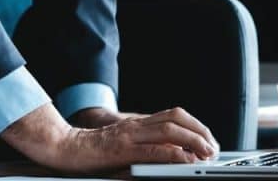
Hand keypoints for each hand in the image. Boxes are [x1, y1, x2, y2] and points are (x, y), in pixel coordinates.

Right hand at [0, 103, 219, 172]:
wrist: (64, 148)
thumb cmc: (92, 151)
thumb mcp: (123, 144)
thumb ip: (144, 145)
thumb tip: (173, 154)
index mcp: (138, 123)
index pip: (174, 115)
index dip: (195, 125)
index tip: (208, 140)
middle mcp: (136, 125)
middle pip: (177, 118)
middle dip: (200, 131)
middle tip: (213, 148)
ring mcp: (129, 136)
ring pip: (170, 130)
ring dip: (194, 140)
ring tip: (206, 153)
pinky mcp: (122, 150)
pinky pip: (153, 149)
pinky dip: (174, 154)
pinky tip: (185, 160)